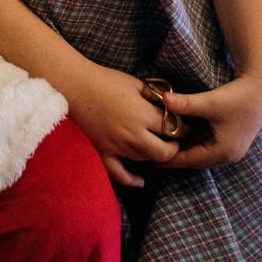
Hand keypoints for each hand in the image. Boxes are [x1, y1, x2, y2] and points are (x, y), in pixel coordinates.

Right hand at [62, 64, 180, 188]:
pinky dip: (131, 180)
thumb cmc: (105, 80)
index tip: (187, 128)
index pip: (172, 128)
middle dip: (173, 148)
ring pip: (144, 160)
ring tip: (158, 149)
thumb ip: (154, 96)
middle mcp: (133, 134)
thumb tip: (170, 105)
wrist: (75, 86)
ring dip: (154, 156)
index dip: (183, 129)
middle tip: (175, 142)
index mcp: (142, 114)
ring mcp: (117, 146)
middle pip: (163, 152)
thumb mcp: (135, 83)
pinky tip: (140, 181)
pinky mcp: (103, 152)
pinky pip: (119, 173)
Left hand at [157, 75, 261, 169]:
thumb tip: (163, 100)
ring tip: (165, 148)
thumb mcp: (210, 101)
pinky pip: (210, 147)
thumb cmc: (237, 96)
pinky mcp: (234, 140)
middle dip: (176, 158)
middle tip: (155, 155)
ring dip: (186, 151)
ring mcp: (233, 149)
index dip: (170, 160)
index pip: (190, 160)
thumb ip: (185, 103)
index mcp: (222, 151)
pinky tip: (183, 137)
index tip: (152, 162)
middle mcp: (228, 155)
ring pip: (203, 154)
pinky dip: (196, 144)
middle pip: (196, 160)